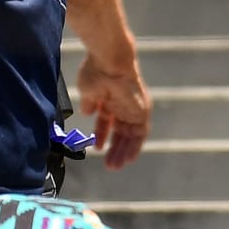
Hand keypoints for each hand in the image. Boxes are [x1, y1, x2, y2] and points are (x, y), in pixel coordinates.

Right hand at [75, 54, 151, 169]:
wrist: (109, 62)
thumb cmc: (96, 72)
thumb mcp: (87, 91)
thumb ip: (89, 103)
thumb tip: (87, 113)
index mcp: (108, 100)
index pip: (106, 122)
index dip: (101, 135)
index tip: (96, 147)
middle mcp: (122, 106)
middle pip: (120, 133)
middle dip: (113, 149)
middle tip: (108, 165)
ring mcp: (132, 110)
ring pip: (130, 136)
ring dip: (122, 152)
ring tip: (114, 166)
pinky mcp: (141, 113)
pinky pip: (139, 134)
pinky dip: (134, 147)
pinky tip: (127, 159)